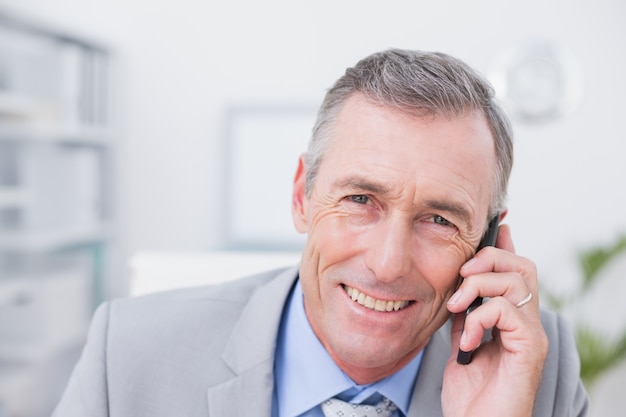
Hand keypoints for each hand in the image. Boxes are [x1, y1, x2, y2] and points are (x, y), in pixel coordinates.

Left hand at [442, 224, 547, 416]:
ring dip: (478, 286)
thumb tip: (460, 285)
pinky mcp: (529, 350)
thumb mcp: (461, 342)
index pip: (516, 271)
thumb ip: (465, 314)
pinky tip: (467, 340)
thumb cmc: (470, 395)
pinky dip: (479, 317)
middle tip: (461, 276)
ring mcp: (531, 336)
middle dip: (489, 259)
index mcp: (511, 319)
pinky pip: (507, 310)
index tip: (495, 227)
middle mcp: (527, 323)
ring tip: (457, 307)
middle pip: (523, 266)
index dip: (505, 246)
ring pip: (516, 281)